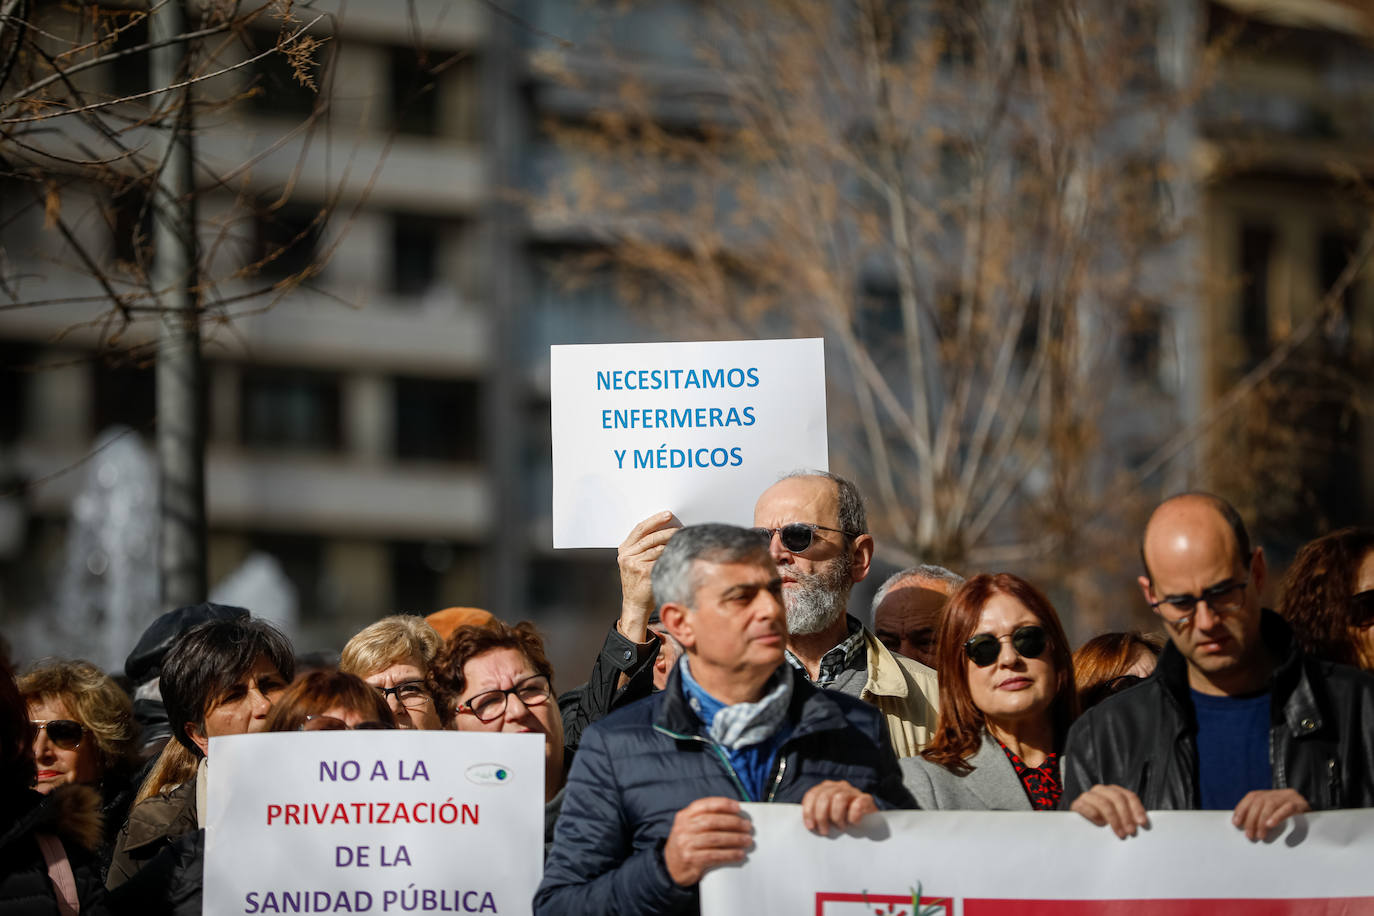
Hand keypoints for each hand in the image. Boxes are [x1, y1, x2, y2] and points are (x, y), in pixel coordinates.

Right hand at [617, 511, 681, 641]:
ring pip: (659, 548)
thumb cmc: (639, 583)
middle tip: (680, 529)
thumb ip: (643, 547)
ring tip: (682, 542)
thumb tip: (665, 531)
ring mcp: (634, 564)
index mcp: (624, 550)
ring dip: (672, 544)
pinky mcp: (643, 572)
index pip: (640, 529)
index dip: (655, 520)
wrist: (635, 604)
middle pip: (651, 537)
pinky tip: (678, 556)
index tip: (667, 515)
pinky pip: (662, 560)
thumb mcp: (634, 562)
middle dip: (668, 531)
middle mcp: (626, 555)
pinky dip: (671, 557)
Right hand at [663, 797, 752, 886]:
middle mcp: (684, 828)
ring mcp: (686, 844)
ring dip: (735, 839)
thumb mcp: (689, 826)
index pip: (705, 805)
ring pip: (715, 839)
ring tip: (747, 840)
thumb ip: (706, 819)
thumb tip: (735, 816)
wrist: (671, 867)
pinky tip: (739, 854)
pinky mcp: (691, 859)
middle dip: (733, 823)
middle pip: (712, 822)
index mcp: (684, 815)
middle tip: (747, 826)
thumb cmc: (687, 843)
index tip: (738, 808)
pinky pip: (714, 855)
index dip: (723, 805)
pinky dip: (729, 854)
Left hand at [800, 780, 877, 834]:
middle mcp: (839, 786)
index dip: (808, 811)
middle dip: (821, 816)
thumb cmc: (844, 820)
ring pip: (839, 798)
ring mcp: (853, 791)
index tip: (810, 826)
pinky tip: (853, 823)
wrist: (870, 822)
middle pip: (824, 797)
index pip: (812, 794)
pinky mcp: (866, 799)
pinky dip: (853, 816)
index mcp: (826, 788)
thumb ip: (817, 815)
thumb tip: (808, 825)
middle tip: (824, 831)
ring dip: (837, 816)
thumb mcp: (828, 816)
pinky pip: (858, 804)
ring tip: (841, 827)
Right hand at [1070, 785, 1148, 838]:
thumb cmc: (1102, 824)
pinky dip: (1096, 816)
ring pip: (1104, 803)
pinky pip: (1087, 807)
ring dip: (1114, 820)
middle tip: (1131, 831)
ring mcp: (1088, 796)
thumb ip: (1128, 819)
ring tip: (1120, 834)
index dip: (1137, 809)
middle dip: (1126, 816)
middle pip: (1117, 798)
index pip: (1129, 796)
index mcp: (1114, 792)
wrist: (1079, 827)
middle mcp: (1101, 790)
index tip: (1142, 823)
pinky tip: (1100, 825)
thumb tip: (1142, 825)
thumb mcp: (1118, 820)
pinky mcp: (1077, 804)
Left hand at [1232, 788, 1309, 840]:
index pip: (1252, 797)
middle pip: (1259, 802)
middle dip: (1251, 819)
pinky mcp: (1300, 804)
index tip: (1236, 823)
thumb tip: (1243, 826)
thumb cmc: (1293, 819)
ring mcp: (1289, 796)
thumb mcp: (1275, 815)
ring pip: (1270, 805)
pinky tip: (1270, 825)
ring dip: (1262, 821)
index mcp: (1270, 794)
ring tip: (1260, 835)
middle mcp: (1278, 793)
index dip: (1242, 809)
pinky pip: (1287, 808)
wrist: (1318, 816)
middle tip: (1250, 835)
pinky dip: (1277, 816)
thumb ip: (1261, 816)